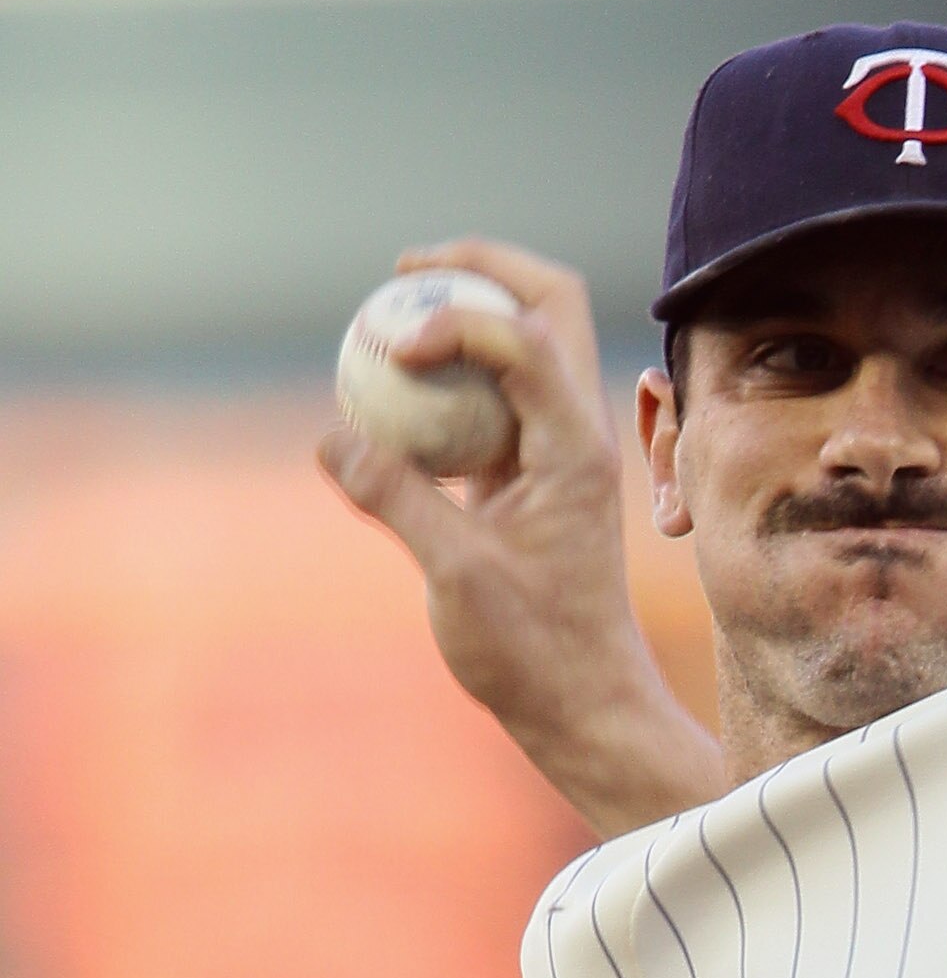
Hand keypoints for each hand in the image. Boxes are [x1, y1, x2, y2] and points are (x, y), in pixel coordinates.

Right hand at [318, 238, 726, 838]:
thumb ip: (396, 498)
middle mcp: (578, 434)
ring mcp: (559, 451)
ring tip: (393, 318)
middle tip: (403, 272)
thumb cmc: (536, 655)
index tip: (389, 349)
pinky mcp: (534, 476)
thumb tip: (329, 434)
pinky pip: (496, 396)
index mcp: (575, 448)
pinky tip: (395, 392)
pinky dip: (451, 376)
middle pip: (548, 301)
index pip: (522, 335)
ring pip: (527, 341)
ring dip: (466, 314)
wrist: (585, 708)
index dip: (451, 318)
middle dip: (478, 269)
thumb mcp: (456, 577)